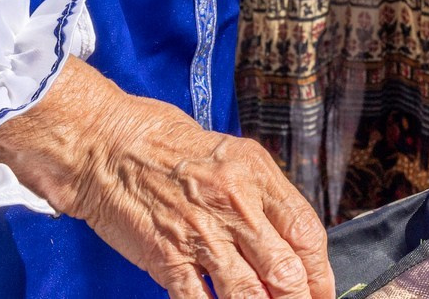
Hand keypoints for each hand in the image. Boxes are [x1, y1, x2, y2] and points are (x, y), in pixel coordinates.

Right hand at [0, 61, 331, 298]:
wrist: (106, 144)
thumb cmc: (162, 144)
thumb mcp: (228, 153)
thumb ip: (259, 193)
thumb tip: (284, 237)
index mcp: (256, 175)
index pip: (306, 231)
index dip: (320, 270)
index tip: (322, 290)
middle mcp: (235, 205)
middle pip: (286, 269)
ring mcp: (202, 235)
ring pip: (249, 294)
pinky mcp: (168, 258)